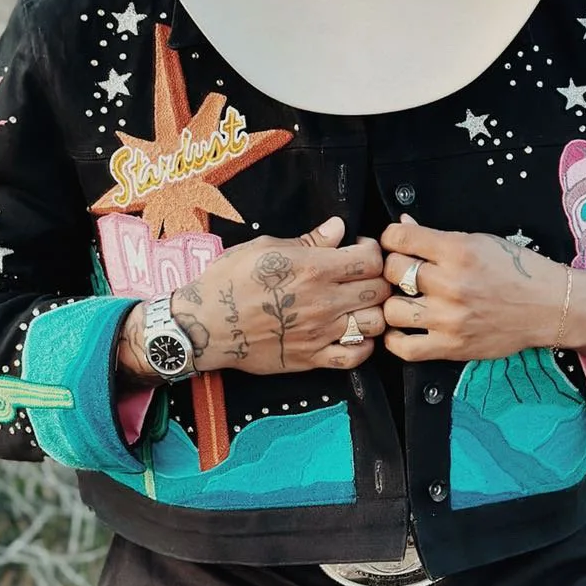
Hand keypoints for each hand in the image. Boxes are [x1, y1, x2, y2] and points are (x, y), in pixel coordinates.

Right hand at [117, 216, 390, 378]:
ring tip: (361, 305)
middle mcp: (323, 301)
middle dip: (379, 279)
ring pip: (375, 324)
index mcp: (313, 269)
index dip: (373, 250)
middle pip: (380, 290)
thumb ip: (309, 240)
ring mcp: (320, 333)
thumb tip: (338, 227)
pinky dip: (363, 346)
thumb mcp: (266, 247)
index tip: (361, 249)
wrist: (205, 324)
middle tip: (364, 276)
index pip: (371, 259)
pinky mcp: (311, 358)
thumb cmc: (230, 280)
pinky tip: (353, 334)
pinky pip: (355, 357)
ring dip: (374, 313)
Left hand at [380, 217, 585, 364]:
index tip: (396, 244)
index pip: (399, 238)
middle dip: (392, 268)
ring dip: (393, 303)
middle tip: (401, 272)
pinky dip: (395, 339)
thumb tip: (402, 225)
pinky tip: (404, 328)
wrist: (549, 306)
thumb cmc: (517, 271)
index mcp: (458, 251)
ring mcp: (450, 319)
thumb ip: (437, 236)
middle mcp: (451, 284)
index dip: (391, 238)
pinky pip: (404, 348)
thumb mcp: (480, 241)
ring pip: (391, 310)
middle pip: (391, 272)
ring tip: (405, 300)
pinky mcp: (452, 347)